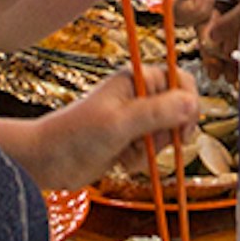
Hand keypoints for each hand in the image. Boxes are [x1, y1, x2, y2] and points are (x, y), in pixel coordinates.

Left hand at [0, 74, 205, 194]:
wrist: (47, 161)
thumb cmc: (76, 136)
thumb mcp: (120, 123)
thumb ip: (157, 112)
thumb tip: (193, 103)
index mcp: (136, 79)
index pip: (180, 81)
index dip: (188, 103)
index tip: (184, 128)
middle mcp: (137, 95)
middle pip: (177, 111)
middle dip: (167, 133)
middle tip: (150, 143)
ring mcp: (133, 119)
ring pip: (165, 134)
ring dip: (151, 150)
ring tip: (127, 152)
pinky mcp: (128, 140)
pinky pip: (151, 151)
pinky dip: (140, 160)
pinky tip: (121, 161)